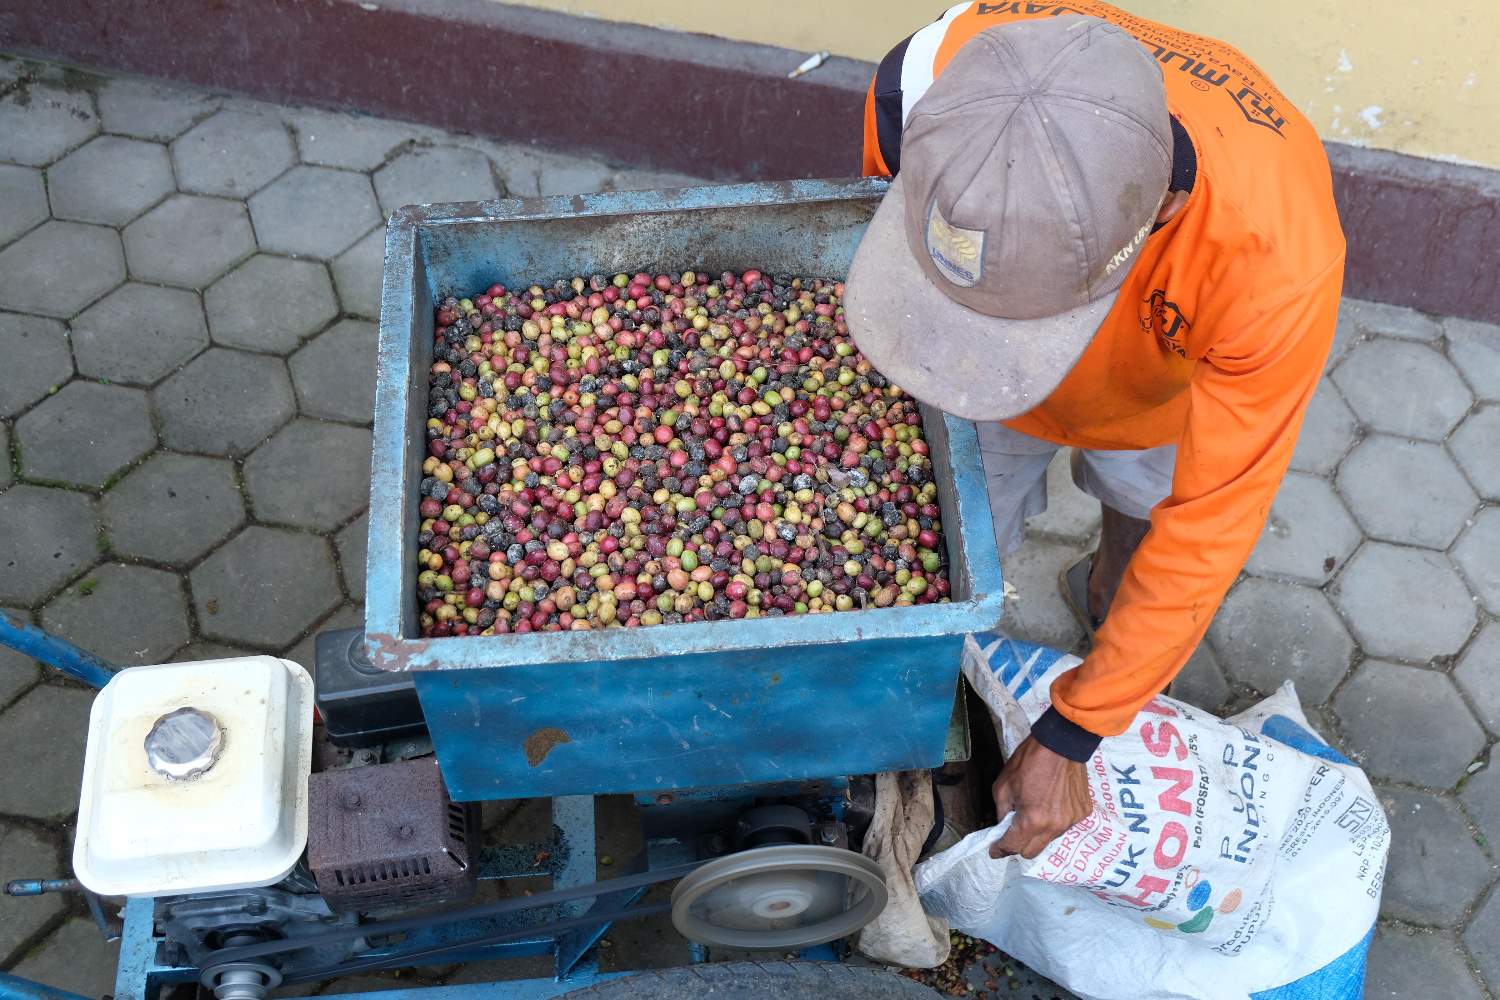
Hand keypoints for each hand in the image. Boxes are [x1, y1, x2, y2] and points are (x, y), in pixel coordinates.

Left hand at [988, 734, 1093, 859]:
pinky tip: (1051, 801)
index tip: (995, 850)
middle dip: (1018, 845)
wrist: (1062, 743)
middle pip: (1032, 852)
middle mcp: (1054, 826)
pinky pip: (1064, 826)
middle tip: (1012, 831)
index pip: (1013, 847)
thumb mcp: (1002, 785)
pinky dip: (1054, 820)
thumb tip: (1002, 829)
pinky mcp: (1083, 814)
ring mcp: (1071, 821)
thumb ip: (1001, 813)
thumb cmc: (1028, 761)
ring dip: (1038, 832)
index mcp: (1033, 820)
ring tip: (1035, 810)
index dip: (1000, 850)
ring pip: (1048, 840)